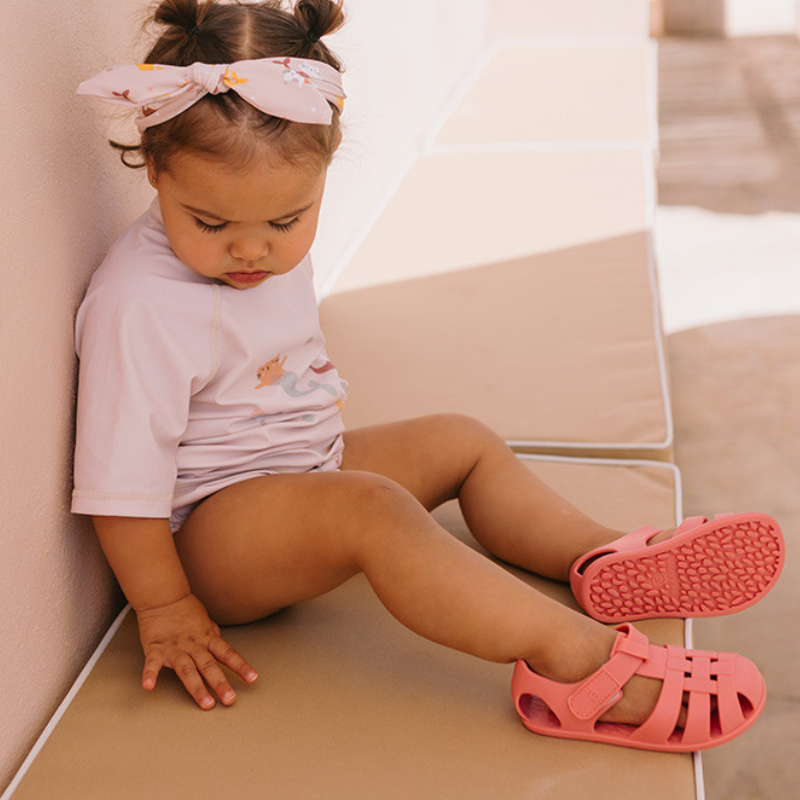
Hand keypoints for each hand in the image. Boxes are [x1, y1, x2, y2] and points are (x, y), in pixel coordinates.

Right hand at [135, 593, 257, 708]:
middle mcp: (193, 644)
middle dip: (220, 683)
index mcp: (207, 638)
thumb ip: (213, 635)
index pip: (227, 653)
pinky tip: (149, 686)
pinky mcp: (156, 649)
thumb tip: (221, 645)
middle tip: (230, 699)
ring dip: (197, 688)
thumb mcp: (205, 621)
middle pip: (209, 666)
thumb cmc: (185, 609)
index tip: (253, 678)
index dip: (240, 666)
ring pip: (187, 670)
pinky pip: (152, 663)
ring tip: (205, 703)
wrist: (164, 597)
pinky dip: (150, 674)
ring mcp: (175, 648)